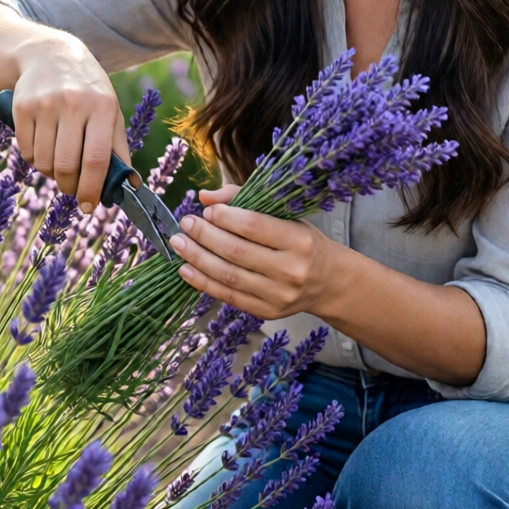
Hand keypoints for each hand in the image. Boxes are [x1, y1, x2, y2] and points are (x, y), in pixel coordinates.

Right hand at [10, 33, 130, 208]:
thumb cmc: (89, 91)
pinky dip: (35, 160)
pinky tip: (44, 148)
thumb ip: (118, 148)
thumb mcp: (110, 111)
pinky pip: (26, 151)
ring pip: (43, 162)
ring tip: (60, 164)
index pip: (96, 159)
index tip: (88, 206)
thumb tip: (129, 186)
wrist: (52, 55)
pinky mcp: (21, 106)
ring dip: (51, 174)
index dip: (92, 189)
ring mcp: (44, 104)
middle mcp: (73, 103)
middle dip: (70, 187)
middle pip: (66, 166)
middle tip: (73, 189)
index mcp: (102, 106)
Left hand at [168, 184, 341, 319]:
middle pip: (236, 252)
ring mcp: (278, 295)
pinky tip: (186, 269)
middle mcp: (290, 270)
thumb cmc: (303, 242)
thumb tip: (206, 197)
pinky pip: (228, 297)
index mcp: (298, 240)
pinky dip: (203, 282)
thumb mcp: (285, 215)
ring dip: (197, 258)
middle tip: (186, 224)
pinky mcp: (267, 312)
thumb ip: (245, 200)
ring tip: (180, 243)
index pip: (254, 226)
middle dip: (205, 236)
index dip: (225, 217)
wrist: (329, 282)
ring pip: (228, 276)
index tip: (206, 210)